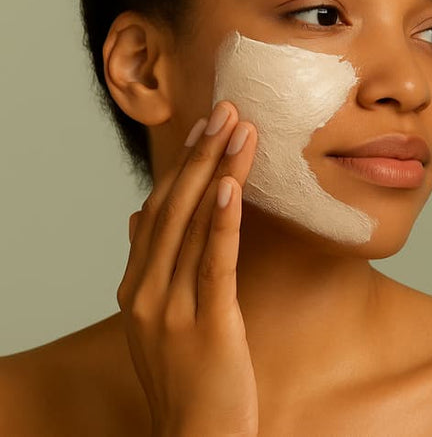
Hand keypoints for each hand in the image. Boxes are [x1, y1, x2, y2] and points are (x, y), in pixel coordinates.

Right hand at [116, 100, 259, 436]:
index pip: (158, 212)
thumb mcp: (158, 321)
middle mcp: (145, 293)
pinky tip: (232, 186)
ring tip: (239, 130)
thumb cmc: (187, 380)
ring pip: (193, 226)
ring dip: (218, 172)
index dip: (182, 166)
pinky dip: (222, 221)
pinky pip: (214, 263)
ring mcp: (171, 310)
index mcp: (136, 288)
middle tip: (227, 109)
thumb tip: (139, 219)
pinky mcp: (206, 325)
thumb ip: (149, 269)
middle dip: (200, 155)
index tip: (206, 126)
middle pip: (173, 208)